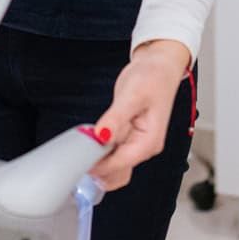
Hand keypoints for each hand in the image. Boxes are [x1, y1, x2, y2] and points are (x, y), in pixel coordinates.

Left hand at [90, 39, 190, 190]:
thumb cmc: (153, 77)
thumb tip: (101, 137)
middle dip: (97, 168)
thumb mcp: (133, 95)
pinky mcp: (127, 138)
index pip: (120, 165)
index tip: (80, 156)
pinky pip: (111, 154)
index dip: (98, 164)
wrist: (158, 65)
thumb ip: (115, 118)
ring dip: (97, 161)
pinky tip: (91, 138)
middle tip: (80, 151)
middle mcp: (143, 148)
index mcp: (149, 142)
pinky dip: (99, 151)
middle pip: (117, 174)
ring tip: (85, 142)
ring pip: (113, 167)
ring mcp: (135, 144)